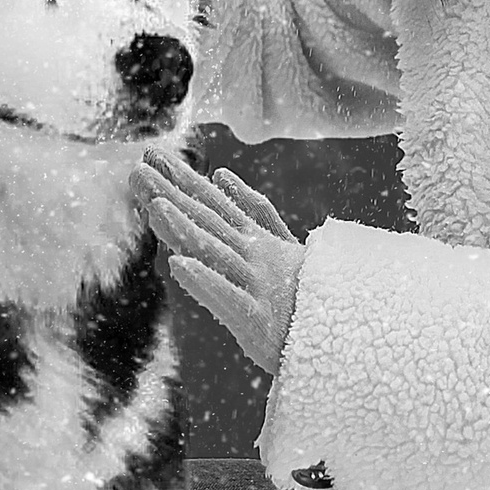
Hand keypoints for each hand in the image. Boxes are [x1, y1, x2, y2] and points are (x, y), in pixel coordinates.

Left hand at [139, 150, 303, 375]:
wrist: (350, 333)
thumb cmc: (310, 291)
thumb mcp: (282, 243)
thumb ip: (252, 210)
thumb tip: (220, 175)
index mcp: (255, 239)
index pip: (212, 204)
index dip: (180, 179)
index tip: (150, 156)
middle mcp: (254, 255)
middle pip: (207, 221)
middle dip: (172, 194)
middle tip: (138, 170)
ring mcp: (258, 284)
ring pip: (215, 252)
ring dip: (184, 228)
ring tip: (155, 207)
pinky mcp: (259, 320)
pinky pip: (228, 298)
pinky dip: (205, 280)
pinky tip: (179, 265)